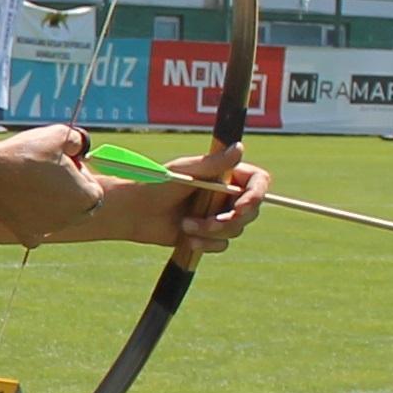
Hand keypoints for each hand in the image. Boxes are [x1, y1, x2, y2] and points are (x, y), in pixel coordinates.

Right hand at [0, 125, 103, 243]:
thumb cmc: (26, 153)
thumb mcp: (59, 134)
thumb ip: (78, 140)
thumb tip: (79, 146)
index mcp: (85, 197)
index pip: (93, 189)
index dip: (81, 174)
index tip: (63, 164)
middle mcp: (71, 218)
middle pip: (81, 208)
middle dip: (71, 192)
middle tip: (51, 174)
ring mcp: (48, 229)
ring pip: (59, 219)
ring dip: (53, 205)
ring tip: (32, 183)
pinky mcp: (27, 234)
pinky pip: (36, 233)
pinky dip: (33, 224)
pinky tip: (26, 210)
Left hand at [140, 144, 269, 260]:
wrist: (134, 211)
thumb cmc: (157, 184)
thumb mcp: (186, 170)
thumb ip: (215, 163)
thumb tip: (240, 147)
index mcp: (226, 175)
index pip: (258, 182)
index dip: (256, 195)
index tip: (241, 206)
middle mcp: (226, 194)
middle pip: (251, 210)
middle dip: (230, 219)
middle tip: (211, 221)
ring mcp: (218, 215)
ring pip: (236, 230)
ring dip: (212, 231)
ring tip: (186, 225)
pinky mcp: (208, 235)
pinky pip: (221, 244)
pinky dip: (205, 243)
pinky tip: (186, 238)